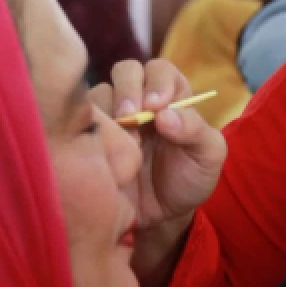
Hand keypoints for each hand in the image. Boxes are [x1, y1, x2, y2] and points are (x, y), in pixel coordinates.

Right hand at [93, 59, 226, 285]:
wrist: (162, 216)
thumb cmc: (189, 179)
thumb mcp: (207, 157)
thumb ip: (196, 131)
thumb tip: (166, 115)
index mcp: (171, 96)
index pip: (160, 71)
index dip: (157, 82)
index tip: (156, 105)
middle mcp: (138, 99)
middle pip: (125, 71)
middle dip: (127, 90)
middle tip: (130, 117)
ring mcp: (111, 116)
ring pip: (98, 94)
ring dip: (107, 113)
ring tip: (118, 143)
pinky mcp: (89, 136)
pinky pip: (78, 122)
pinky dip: (85, 131)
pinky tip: (98, 151)